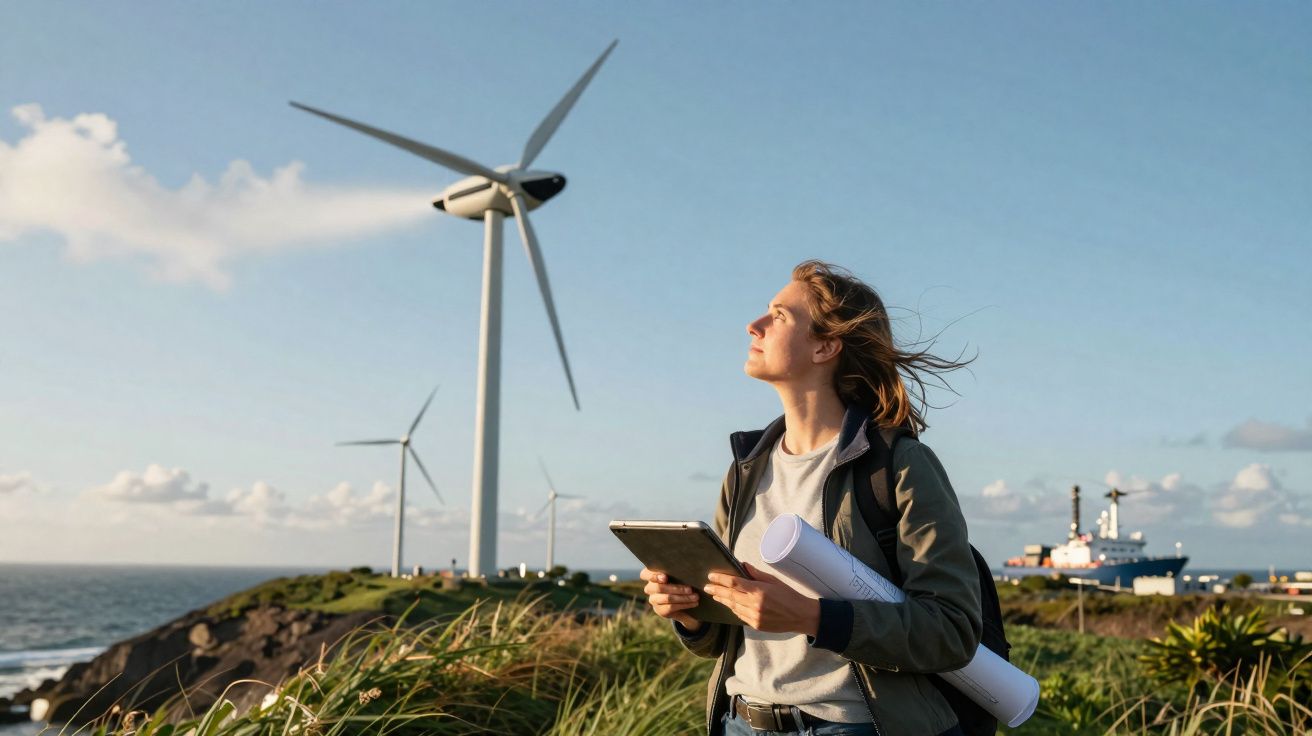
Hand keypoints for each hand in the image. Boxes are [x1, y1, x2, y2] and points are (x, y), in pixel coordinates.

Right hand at [639, 567, 702, 631]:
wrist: (684, 602)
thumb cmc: (681, 582)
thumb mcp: (678, 575)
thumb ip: (677, 571)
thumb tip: (687, 565)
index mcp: (652, 576)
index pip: (645, 574)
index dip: (653, 576)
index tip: (665, 578)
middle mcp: (650, 588)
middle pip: (659, 587)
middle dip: (676, 588)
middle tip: (690, 589)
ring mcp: (654, 600)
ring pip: (667, 598)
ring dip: (683, 597)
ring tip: (695, 596)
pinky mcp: (660, 610)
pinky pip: (671, 607)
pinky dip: (685, 604)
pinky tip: (694, 603)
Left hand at [704, 561, 819, 635]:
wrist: (800, 616)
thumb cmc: (789, 595)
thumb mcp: (773, 581)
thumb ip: (756, 574)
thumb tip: (742, 565)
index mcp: (759, 591)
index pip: (734, 583)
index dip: (721, 579)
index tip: (711, 576)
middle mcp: (754, 604)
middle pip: (730, 596)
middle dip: (717, 590)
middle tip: (706, 586)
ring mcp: (754, 616)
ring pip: (733, 607)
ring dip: (724, 600)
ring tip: (715, 595)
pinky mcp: (756, 625)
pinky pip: (741, 616)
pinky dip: (734, 609)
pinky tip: (730, 605)